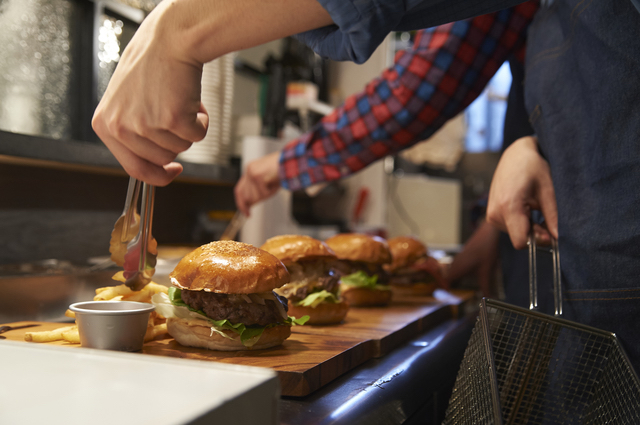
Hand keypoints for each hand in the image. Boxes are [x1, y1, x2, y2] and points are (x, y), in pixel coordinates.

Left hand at [92, 1, 208, 185]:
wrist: (170, 40)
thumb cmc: (151, 66)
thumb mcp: (126, 103)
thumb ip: (133, 133)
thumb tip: (155, 164)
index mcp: (105, 125)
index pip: (134, 168)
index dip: (158, 174)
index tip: (172, 170)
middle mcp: (121, 126)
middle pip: (162, 159)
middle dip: (175, 140)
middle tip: (175, 113)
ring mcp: (146, 124)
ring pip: (181, 148)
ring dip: (188, 128)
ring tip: (180, 101)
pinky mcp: (171, 119)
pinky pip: (197, 136)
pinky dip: (202, 121)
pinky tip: (192, 100)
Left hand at [234, 152, 280, 215]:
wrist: (291, 160)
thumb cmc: (283, 169)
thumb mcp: (268, 180)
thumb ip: (258, 190)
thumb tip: (251, 203)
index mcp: (250, 170)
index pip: (239, 190)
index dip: (241, 204)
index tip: (246, 212)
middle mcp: (249, 171)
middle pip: (247, 196)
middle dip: (257, 200)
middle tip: (268, 194)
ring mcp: (252, 173)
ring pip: (255, 196)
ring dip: (267, 194)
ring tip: (274, 184)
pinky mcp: (257, 175)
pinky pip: (263, 193)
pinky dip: (271, 191)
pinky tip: (275, 183)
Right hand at [444, 220, 499, 296]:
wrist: (488, 233)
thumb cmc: (485, 251)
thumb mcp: (486, 272)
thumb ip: (486, 287)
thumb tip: (489, 300)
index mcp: (457, 269)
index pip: (445, 283)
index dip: (446, 291)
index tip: (451, 299)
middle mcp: (455, 264)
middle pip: (448, 279)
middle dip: (452, 288)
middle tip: (458, 297)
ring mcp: (458, 259)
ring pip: (452, 273)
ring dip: (456, 280)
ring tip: (462, 288)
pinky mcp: (463, 256)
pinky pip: (457, 267)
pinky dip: (460, 274)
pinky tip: (469, 277)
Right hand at [486, 136, 557, 248]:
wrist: (515, 155)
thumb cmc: (532, 167)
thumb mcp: (548, 190)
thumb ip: (553, 216)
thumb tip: (559, 238)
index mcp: (508, 207)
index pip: (521, 242)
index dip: (538, 240)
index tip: (549, 230)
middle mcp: (495, 213)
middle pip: (519, 238)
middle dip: (536, 232)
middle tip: (545, 215)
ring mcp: (491, 214)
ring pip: (515, 234)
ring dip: (529, 226)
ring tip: (534, 206)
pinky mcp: (491, 214)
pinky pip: (510, 227)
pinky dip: (521, 222)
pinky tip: (526, 207)